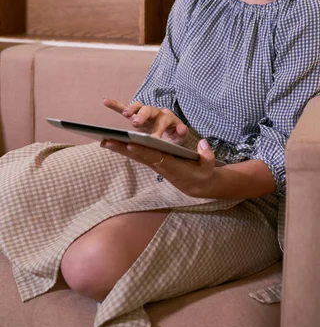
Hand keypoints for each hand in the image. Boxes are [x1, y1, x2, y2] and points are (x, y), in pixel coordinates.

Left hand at [100, 137, 217, 197]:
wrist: (197, 185)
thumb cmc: (203, 173)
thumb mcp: (209, 166)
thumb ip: (207, 156)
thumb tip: (203, 143)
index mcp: (172, 165)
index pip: (155, 157)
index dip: (143, 150)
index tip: (130, 143)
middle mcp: (160, 165)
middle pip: (139, 156)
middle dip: (123, 148)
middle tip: (106, 141)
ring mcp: (155, 164)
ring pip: (135, 156)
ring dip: (119, 149)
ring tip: (104, 140)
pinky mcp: (154, 162)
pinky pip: (137, 155)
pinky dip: (125, 149)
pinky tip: (114, 144)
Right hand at [103, 98, 187, 144]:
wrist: (169, 135)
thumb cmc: (174, 137)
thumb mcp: (180, 138)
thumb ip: (182, 134)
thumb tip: (182, 129)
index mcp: (168, 118)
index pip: (164, 121)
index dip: (159, 129)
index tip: (154, 138)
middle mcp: (156, 112)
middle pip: (149, 110)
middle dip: (143, 116)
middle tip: (136, 124)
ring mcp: (144, 113)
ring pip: (138, 107)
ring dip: (131, 110)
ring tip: (126, 114)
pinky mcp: (135, 115)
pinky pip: (124, 108)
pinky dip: (116, 105)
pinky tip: (105, 101)